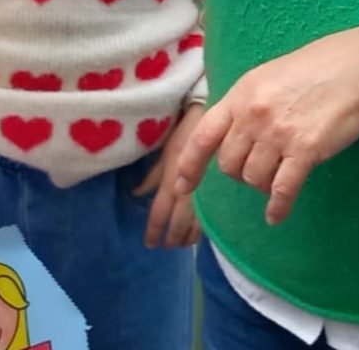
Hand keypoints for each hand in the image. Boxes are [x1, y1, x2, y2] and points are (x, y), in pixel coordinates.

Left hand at [137, 103, 206, 248]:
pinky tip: (205, 230)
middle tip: (167, 248)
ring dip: (190, 235)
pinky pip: (215, 211)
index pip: (160, 212)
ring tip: (184, 245)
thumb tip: (136, 194)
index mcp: (172, 179)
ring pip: (198, 221)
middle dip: (173, 237)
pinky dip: (208, 224)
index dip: (154, 230)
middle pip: (180, 222)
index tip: (150, 243)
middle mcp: (189, 189)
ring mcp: (207, 189)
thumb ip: (152, 174)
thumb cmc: (184, 127)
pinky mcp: (222, 185)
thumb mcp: (165, 150)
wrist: (211, 111)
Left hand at [173, 27, 358, 224]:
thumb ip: (247, 104)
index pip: (202, 137)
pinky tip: (276, 216)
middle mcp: (254, 116)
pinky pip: (282, 189)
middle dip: (240, 173)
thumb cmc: (317, 67)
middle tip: (259, 169)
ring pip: (254, 178)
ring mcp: (278, 134)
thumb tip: (233, 134)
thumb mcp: (268, 76)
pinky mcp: (305, 150)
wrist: (357, 67)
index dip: (189, 167)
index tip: (182, 188)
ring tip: (277, 177)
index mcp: (241, 95)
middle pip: (230, 164)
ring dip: (263, 185)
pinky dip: (278, 207)